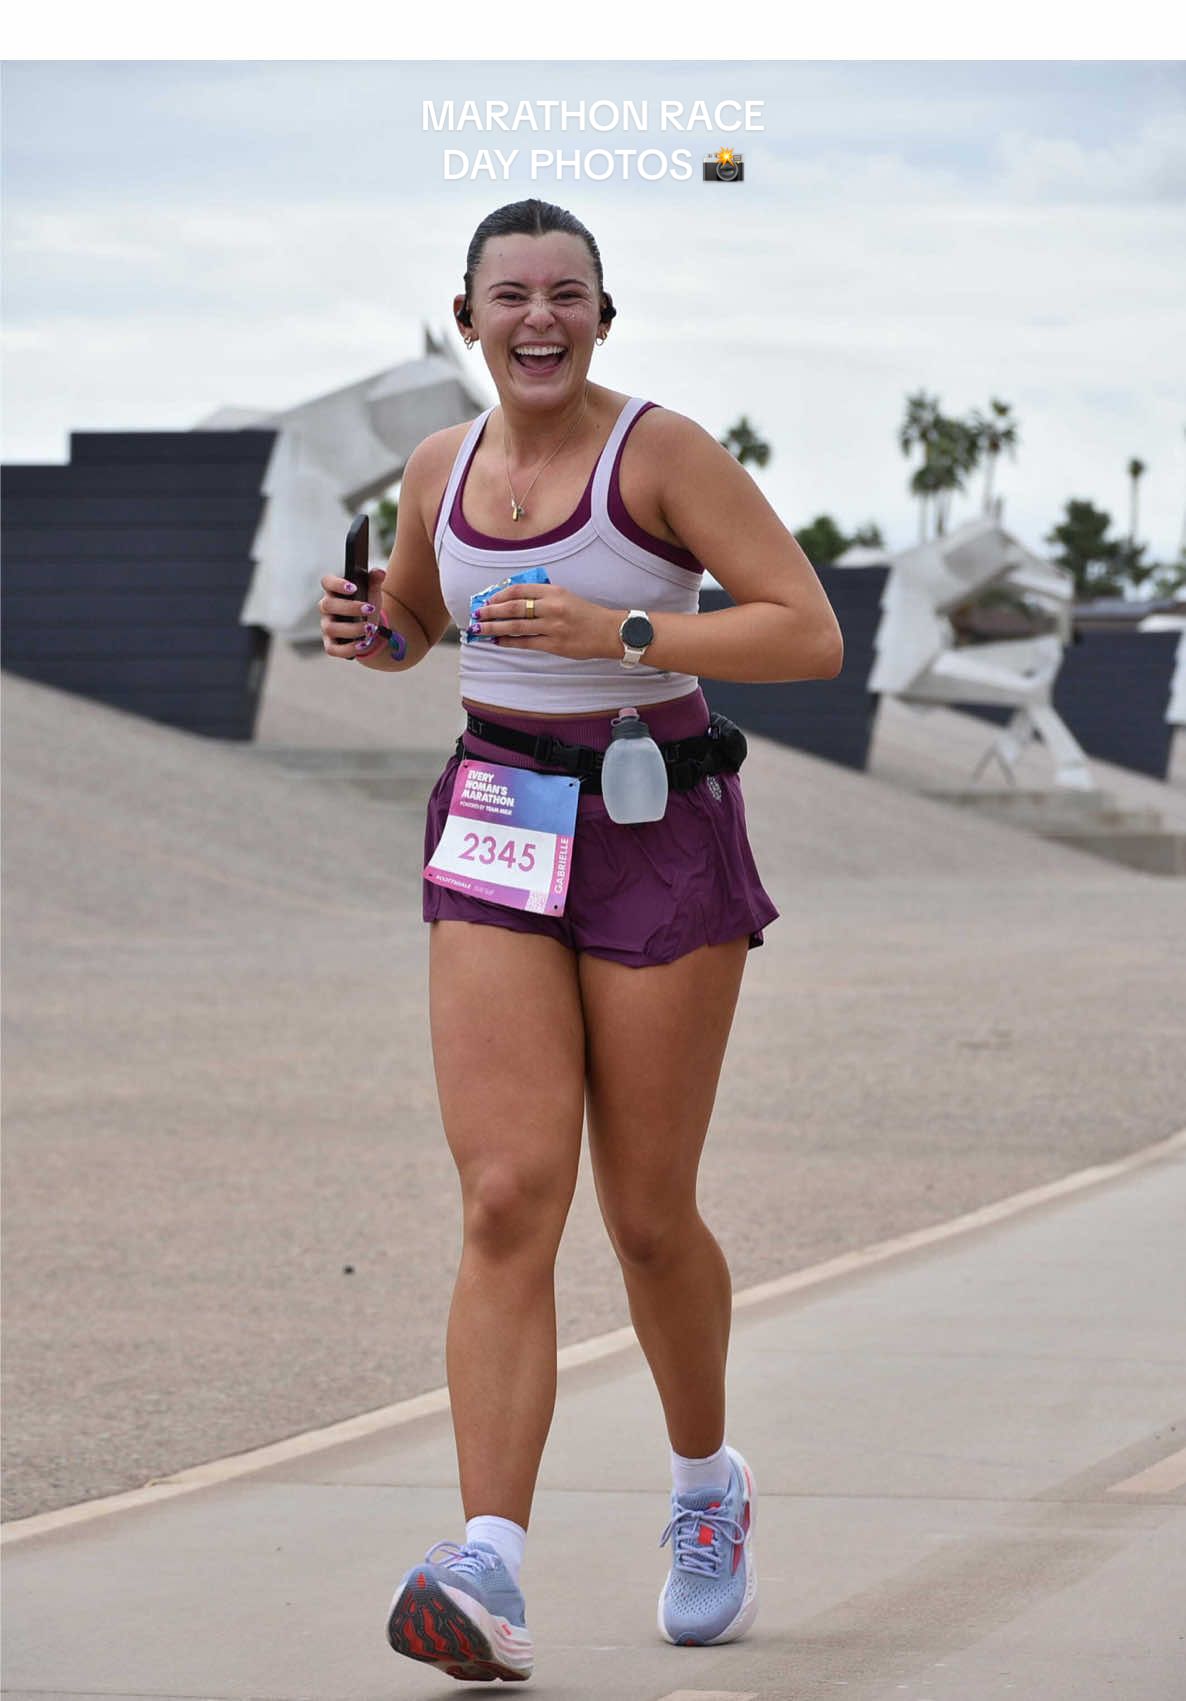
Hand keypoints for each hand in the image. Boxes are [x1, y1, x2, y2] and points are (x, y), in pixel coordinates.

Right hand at [320, 565, 387, 658]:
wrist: (370, 628)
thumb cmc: (367, 606)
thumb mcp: (372, 593)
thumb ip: (374, 581)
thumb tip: (379, 572)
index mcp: (334, 591)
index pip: (327, 582)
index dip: (336, 584)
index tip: (353, 587)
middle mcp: (326, 608)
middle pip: (328, 605)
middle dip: (350, 608)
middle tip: (369, 608)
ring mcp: (327, 626)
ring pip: (331, 628)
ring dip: (352, 629)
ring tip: (369, 629)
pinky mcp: (330, 644)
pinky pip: (332, 649)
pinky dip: (348, 648)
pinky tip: (362, 644)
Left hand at [473, 584, 618, 661]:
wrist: (608, 631)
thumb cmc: (585, 614)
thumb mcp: (565, 597)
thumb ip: (542, 597)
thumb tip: (512, 603)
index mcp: (554, 591)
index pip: (519, 590)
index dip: (500, 595)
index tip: (488, 599)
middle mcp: (552, 607)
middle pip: (513, 607)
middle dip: (491, 611)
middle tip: (476, 614)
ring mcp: (553, 627)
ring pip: (516, 626)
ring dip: (494, 627)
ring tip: (480, 629)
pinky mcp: (555, 645)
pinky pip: (525, 643)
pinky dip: (509, 641)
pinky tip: (497, 641)